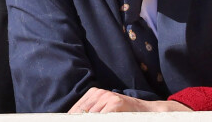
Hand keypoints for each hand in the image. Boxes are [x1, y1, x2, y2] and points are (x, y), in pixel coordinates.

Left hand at [68, 87, 190, 112]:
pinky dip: (100, 119)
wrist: (146, 111)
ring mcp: (106, 97)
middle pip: (80, 114)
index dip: (71, 118)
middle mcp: (98, 93)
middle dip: (79, 120)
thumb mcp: (105, 112)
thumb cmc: (123, 114)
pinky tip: (106, 120)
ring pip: (89, 116)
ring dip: (88, 119)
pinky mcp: (115, 103)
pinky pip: (101, 117)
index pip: (75, 111)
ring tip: (100, 118)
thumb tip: (73, 117)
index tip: (66, 121)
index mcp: (93, 93)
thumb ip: (91, 114)